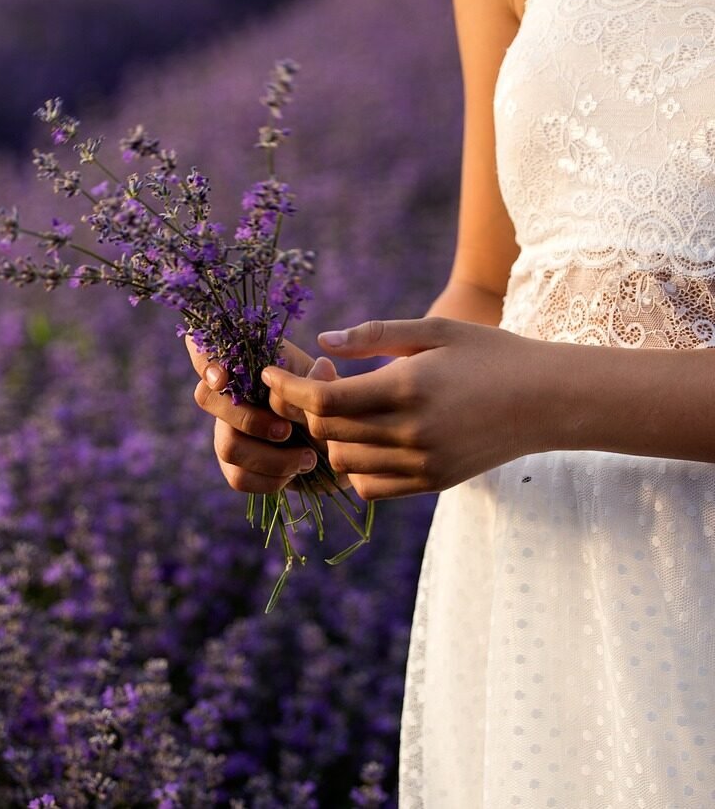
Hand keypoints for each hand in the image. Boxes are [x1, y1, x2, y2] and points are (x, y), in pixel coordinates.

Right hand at [186, 336, 324, 494]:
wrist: (337, 444)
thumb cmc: (325, 404)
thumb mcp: (327, 385)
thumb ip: (321, 379)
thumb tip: (321, 369)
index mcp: (246, 366)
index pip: (204, 352)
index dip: (204, 362)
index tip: (222, 378)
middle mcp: (228, 396)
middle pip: (206, 399)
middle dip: (250, 419)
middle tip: (287, 431)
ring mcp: (226, 431)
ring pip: (227, 446)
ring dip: (271, 458)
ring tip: (306, 458)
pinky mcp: (234, 466)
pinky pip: (238, 477)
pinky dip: (270, 479)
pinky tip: (294, 473)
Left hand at [260, 317, 547, 499]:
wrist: (548, 401)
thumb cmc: (490, 354)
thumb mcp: (435, 330)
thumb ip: (375, 335)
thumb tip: (322, 342)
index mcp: (408, 389)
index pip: (324, 400)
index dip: (288, 387)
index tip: (269, 374)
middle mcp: (411, 433)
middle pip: (326, 432)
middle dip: (307, 407)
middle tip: (322, 379)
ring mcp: (422, 464)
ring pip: (342, 463)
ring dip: (330, 436)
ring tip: (348, 408)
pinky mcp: (431, 484)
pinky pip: (369, 487)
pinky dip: (355, 466)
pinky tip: (368, 439)